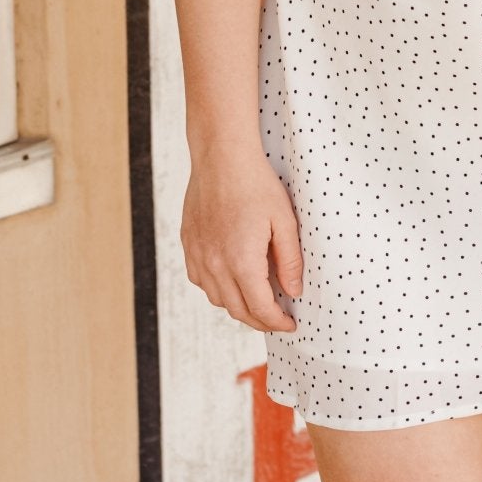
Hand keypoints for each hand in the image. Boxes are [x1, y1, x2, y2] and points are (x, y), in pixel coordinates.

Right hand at [181, 144, 302, 332]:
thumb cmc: (256, 184)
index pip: (260, 308)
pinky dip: (217, 288)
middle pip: (237, 310)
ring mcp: (198, 255)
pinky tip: (231, 279)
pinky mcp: (188, 244)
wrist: (222, 156)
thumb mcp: (284, 221)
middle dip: (259, 321)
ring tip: (257, 300)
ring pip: (217, 299)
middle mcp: (215, 264)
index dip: (277, 322)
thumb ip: (290, 260)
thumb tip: (293, 291)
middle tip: (277, 319)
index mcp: (241, 261)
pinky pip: (201, 280)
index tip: (290, 324)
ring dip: (238, 306)